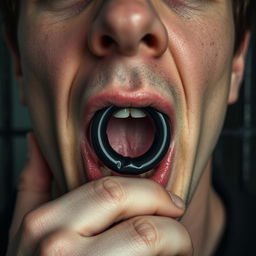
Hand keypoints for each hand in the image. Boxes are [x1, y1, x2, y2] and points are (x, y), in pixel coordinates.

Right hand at [7, 133, 192, 254]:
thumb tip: (37, 141)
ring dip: (177, 241)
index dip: (149, 192)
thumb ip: (34, 183)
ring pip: (153, 238)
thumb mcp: (25, 231)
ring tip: (175, 247)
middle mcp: (59, 249)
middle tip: (176, 223)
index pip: (112, 190)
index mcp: (44, 225)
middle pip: (138, 216)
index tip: (166, 200)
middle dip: (169, 216)